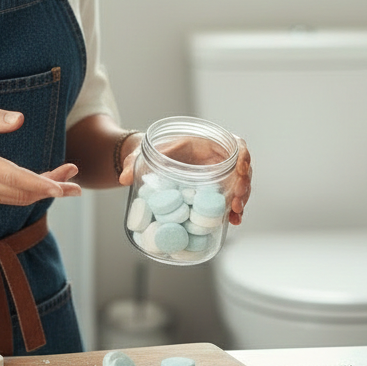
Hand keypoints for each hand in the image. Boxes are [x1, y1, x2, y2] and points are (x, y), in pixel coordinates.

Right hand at [0, 107, 80, 204]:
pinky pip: (9, 198)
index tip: (62, 186)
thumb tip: (19, 119)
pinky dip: (29, 192)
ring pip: (18, 198)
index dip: (41, 184)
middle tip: (76, 183)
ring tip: (68, 182)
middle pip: (23, 193)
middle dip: (52, 189)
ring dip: (44, 191)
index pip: (15, 179)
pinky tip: (43, 184)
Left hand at [118, 132, 251, 224]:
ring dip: (241, 200)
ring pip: (240, 186)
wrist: (151, 163)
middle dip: (244, 186)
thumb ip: (133, 161)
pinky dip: (234, 210)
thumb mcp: (143, 152)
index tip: (241, 169)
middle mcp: (217, 159)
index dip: (243, 155)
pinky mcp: (215, 190)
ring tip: (235, 215)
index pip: (236, 145)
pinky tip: (232, 221)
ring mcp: (219, 175)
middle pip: (243, 169)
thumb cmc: (151, 152)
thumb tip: (122, 178)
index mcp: (205, 144)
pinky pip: (231, 199)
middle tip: (235, 202)